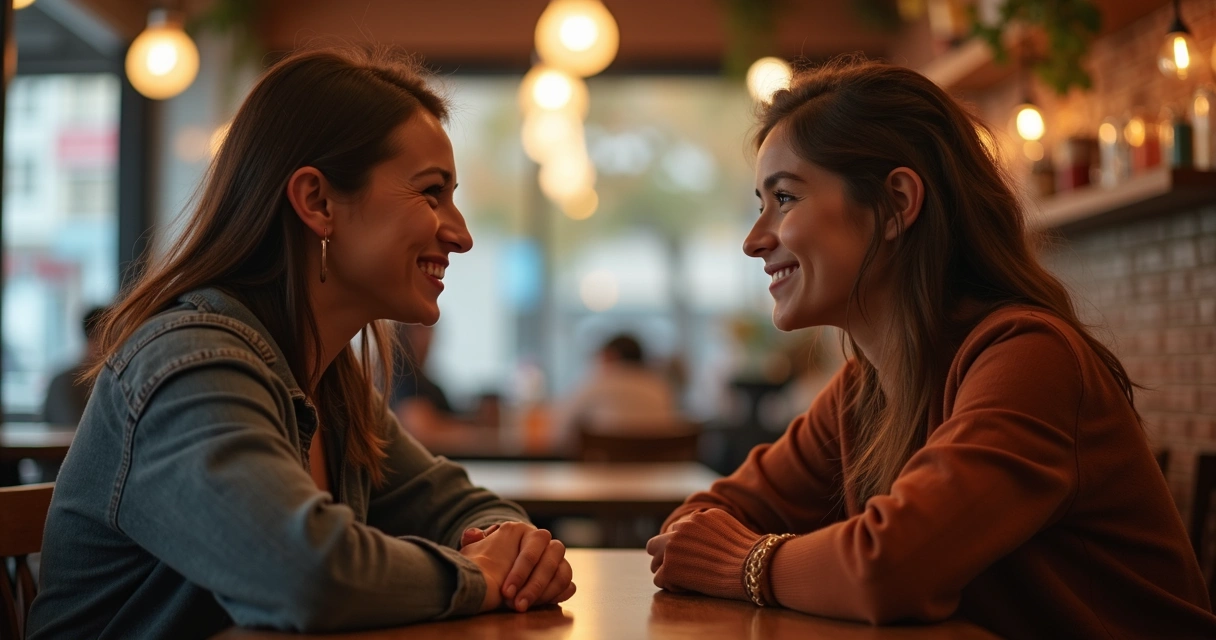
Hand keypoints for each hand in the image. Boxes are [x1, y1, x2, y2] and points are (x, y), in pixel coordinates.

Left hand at [460, 522, 575, 611]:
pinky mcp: (560, 576)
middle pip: (551, 560)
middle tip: (517, 605)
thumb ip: (473, 540)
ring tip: (526, 607)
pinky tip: (542, 604)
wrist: (495, 567)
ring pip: (563, 572)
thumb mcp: (475, 549)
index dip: (520, 572)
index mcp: (525, 532)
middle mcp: (546, 542)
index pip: (532, 549)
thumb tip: (472, 535)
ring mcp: (556, 559)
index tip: (505, 592)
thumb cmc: (486, 557)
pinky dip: (559, 594)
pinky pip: (569, 585)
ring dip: (546, 593)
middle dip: (534, 585)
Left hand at [647, 509, 760, 599]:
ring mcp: (673, 547)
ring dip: (668, 573)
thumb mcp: (729, 527)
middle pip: (656, 544)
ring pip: (655, 563)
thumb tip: (702, 536)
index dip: (682, 548)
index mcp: (696, 518)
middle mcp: (681, 528)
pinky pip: (659, 579)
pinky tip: (687, 589)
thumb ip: (710, 528)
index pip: (675, 532)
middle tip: (680, 572)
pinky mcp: (670, 568)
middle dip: (665, 558)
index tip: (693, 559)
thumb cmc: (749, 553)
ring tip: (685, 582)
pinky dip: (671, 586)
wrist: (753, 567)